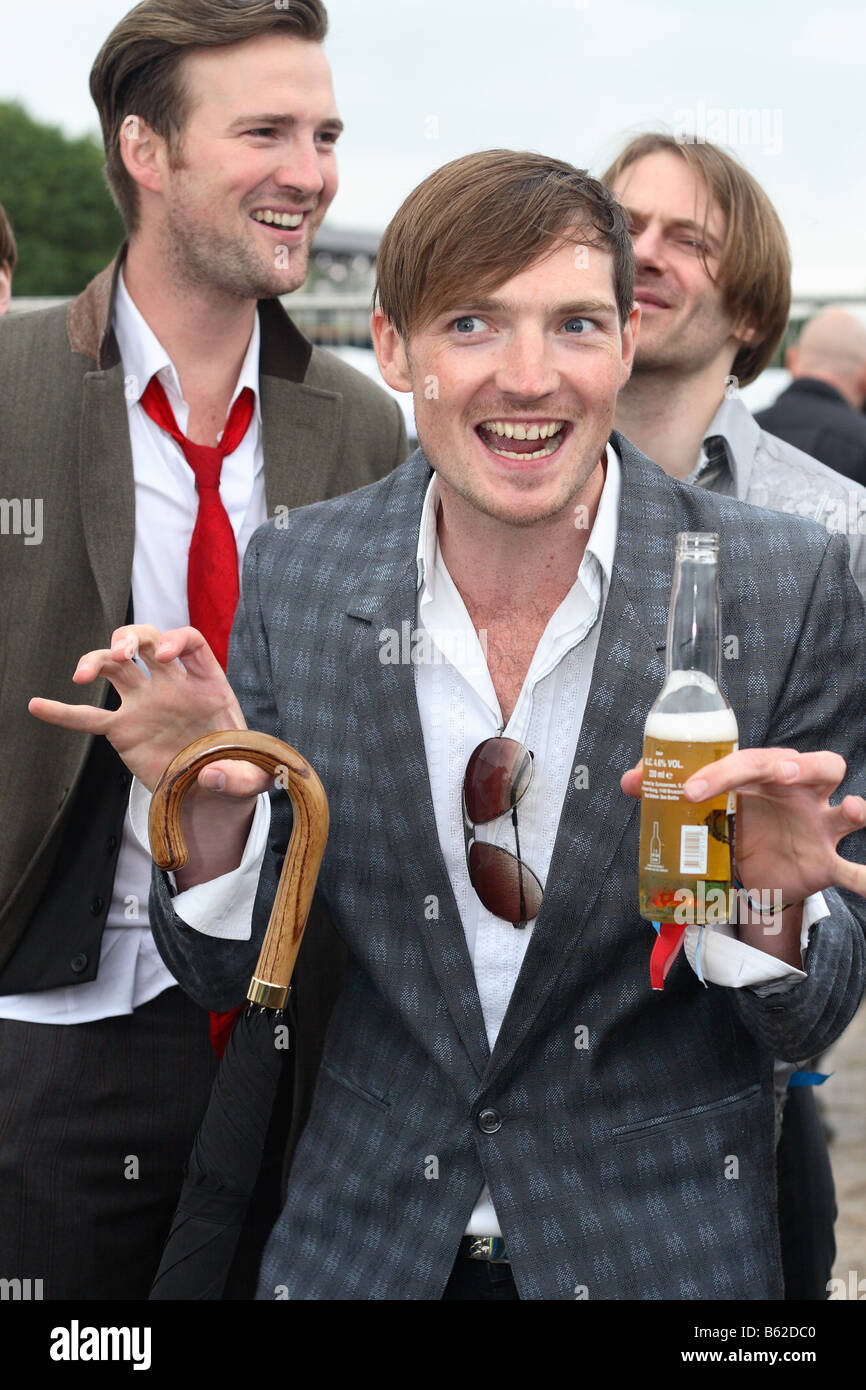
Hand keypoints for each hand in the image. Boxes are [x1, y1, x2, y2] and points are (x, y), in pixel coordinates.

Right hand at [29, 625, 271, 799]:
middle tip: (120, 653)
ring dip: (97, 660)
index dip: (176, 638)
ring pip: (115, 668)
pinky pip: (88, 718)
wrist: (213, 794)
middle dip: (132, 637)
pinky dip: (63, 712)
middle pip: (148, 642)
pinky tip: (38, 705)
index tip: (165, 653)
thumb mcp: (253, 777)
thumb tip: (210, 774)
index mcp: (208, 683)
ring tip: (83, 673)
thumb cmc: (237, 773)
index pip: (190, 643)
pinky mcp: (123, 730)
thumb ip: (240, 776)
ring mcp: (144, 704)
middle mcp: (173, 685)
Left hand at [622, 747, 865, 905]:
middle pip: (814, 765)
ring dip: (850, 808)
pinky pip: (852, 869)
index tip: (689, 790)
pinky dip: (864, 877)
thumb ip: (669, 790)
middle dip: (799, 766)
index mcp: (765, 774)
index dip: (721, 772)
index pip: (748, 761)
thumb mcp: (707, 807)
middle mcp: (799, 793)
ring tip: (851, 809)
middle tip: (780, 773)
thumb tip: (629, 781)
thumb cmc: (737, 824)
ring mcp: (818, 827)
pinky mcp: (827, 862)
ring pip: (845, 809)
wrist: (758, 873)